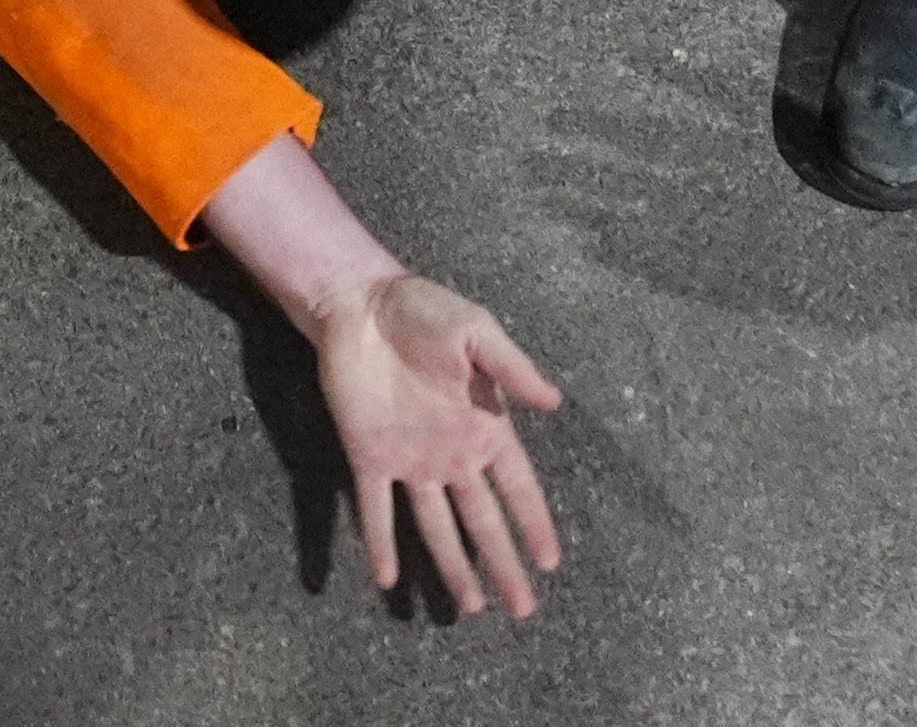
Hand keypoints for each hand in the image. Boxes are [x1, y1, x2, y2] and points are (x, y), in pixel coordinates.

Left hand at [195, 139, 566, 618]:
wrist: (362, 305)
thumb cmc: (426, 311)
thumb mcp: (478, 332)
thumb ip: (513, 369)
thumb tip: (554, 404)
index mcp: (484, 426)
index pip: (516, 488)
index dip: (533, 524)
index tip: (550, 563)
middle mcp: (451, 454)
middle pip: (482, 521)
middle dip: (502, 565)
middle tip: (520, 611)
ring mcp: (410, 461)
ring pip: (436, 528)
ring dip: (451, 568)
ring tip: (468, 609)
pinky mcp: (368, 457)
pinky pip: (375, 510)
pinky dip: (381, 544)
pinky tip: (389, 580)